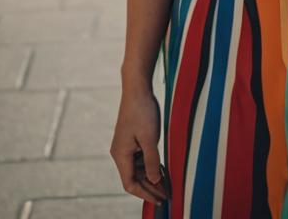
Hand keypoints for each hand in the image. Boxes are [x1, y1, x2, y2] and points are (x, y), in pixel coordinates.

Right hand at [110, 88, 169, 206]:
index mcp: (121, 155)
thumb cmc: (142, 111)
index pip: (130, 184)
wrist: (137, 88)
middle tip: (167, 196)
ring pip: (138, 169)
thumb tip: (154, 181)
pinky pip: (140, 159)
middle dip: (150, 188)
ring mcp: (126, 146)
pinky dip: (150, 166)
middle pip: (134, 178)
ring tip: (167, 186)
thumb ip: (152, 162)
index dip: (145, 194)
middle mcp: (120, 153)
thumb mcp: (150, 138)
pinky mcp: (132, 139)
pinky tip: (162, 171)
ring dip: (151, 178)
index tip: (159, 200)